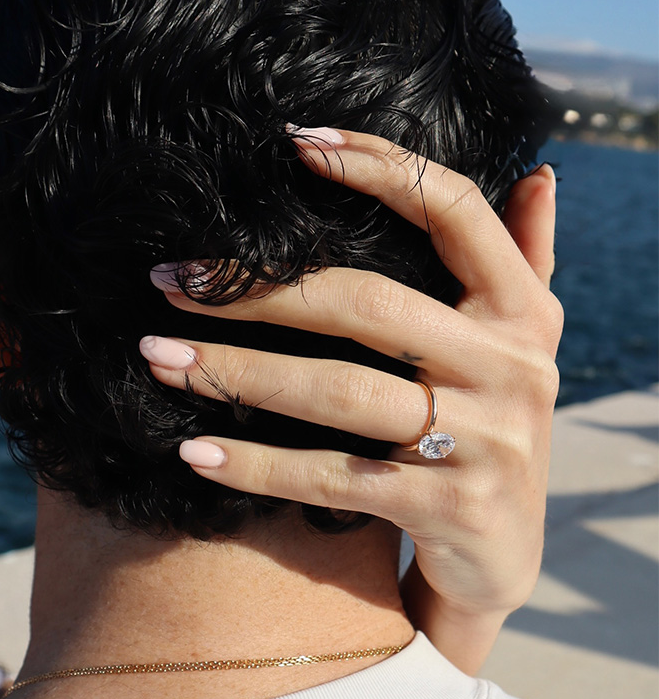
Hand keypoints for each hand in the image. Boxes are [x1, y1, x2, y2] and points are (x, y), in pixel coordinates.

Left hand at [141, 127, 561, 672]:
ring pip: (340, 390)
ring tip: (158, 356)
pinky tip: (194, 453)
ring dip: (236, 372)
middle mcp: (515, 366)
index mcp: (523, 312)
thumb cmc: (487, 430)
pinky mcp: (448, 509)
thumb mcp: (521, 344)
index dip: (380, 166)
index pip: (455, 210)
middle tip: (172, 279)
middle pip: (370, 303)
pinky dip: (258, 466)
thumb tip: (540, 172)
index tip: (295, 143)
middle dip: (260, 290)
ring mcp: (487, 441)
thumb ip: (527, 258)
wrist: (501, 555)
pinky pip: (332, 478)